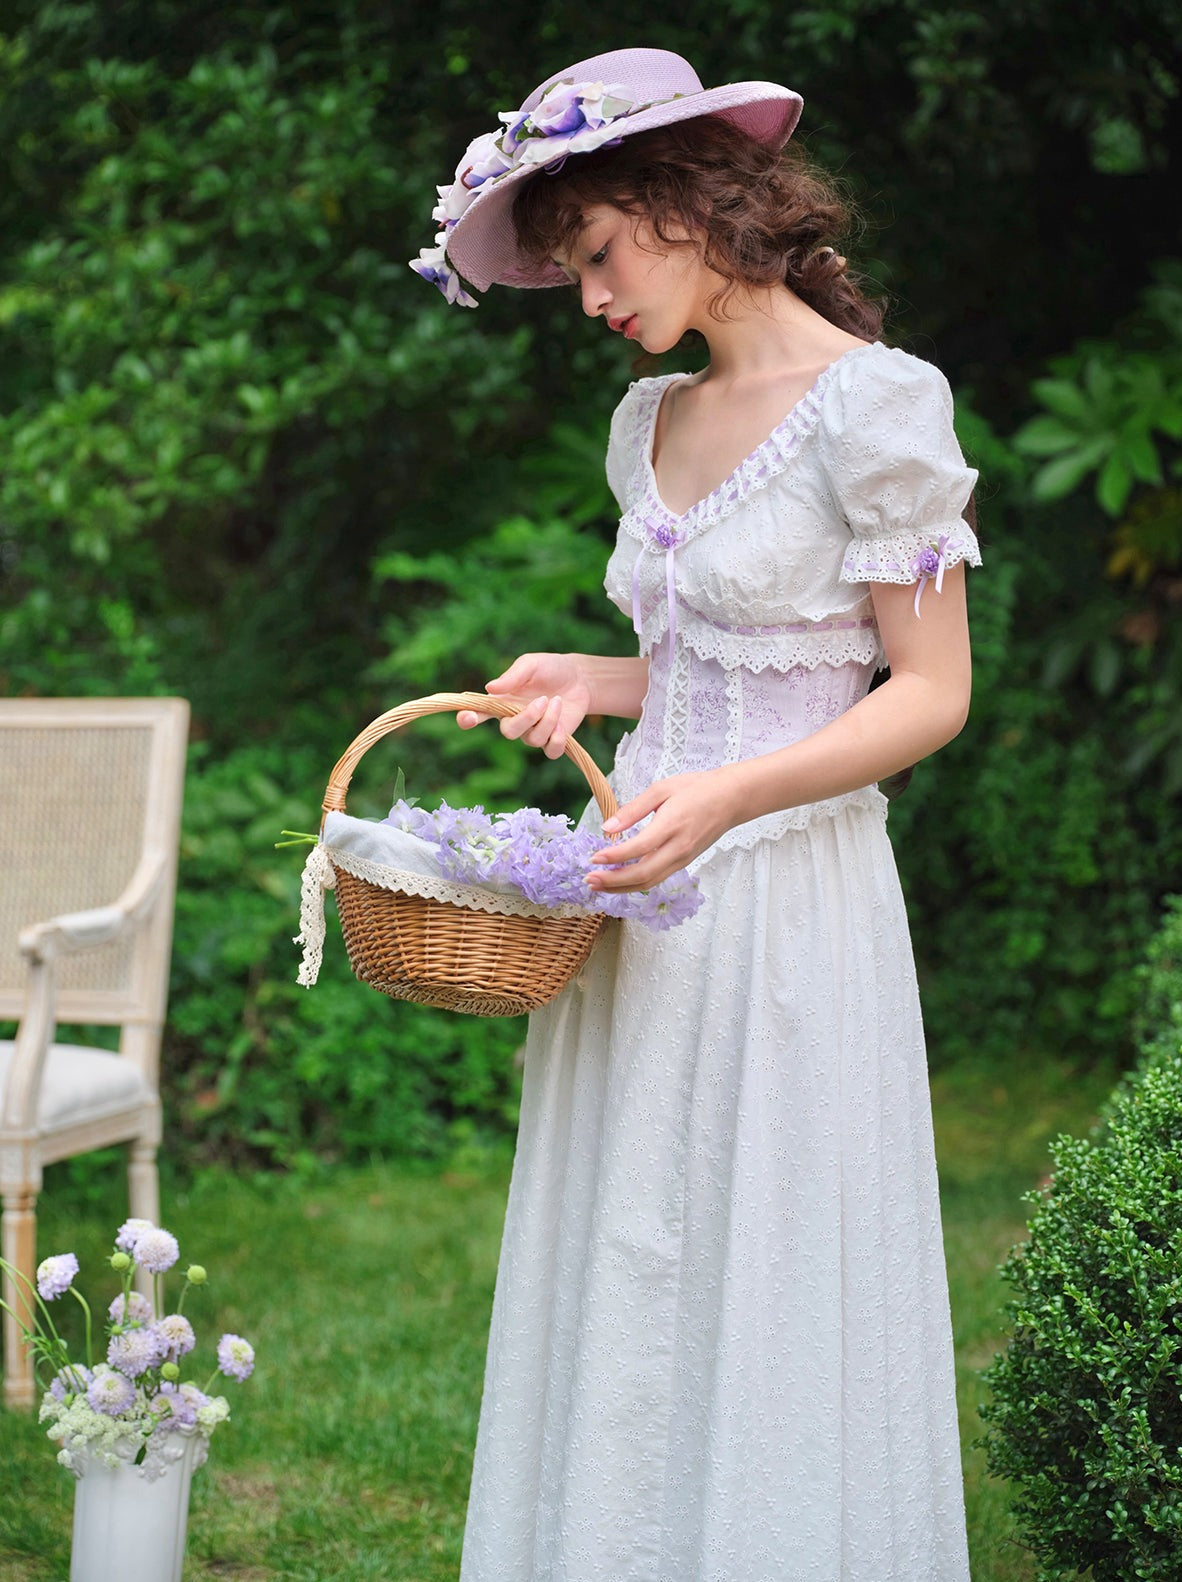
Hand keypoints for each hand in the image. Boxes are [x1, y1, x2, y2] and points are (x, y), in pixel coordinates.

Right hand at [456, 653, 593, 759]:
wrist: (580, 678)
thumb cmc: (550, 668)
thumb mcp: (531, 664)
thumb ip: (512, 676)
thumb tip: (490, 688)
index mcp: (503, 701)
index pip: (478, 713)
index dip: (468, 719)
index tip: (468, 718)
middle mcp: (515, 720)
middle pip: (508, 732)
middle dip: (526, 718)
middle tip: (543, 700)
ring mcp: (534, 732)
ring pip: (533, 740)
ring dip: (548, 721)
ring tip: (557, 700)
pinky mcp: (553, 741)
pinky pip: (550, 751)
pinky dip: (557, 740)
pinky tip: (562, 725)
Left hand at [587, 769, 738, 892]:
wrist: (731, 799)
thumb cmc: (696, 788)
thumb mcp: (662, 789)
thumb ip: (633, 809)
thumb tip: (607, 827)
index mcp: (672, 825)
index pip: (639, 848)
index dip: (615, 857)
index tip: (594, 858)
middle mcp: (679, 847)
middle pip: (643, 874)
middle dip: (613, 881)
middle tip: (589, 879)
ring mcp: (683, 858)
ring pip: (650, 882)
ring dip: (622, 887)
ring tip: (598, 885)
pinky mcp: (684, 862)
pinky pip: (657, 878)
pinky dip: (636, 883)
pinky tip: (619, 880)